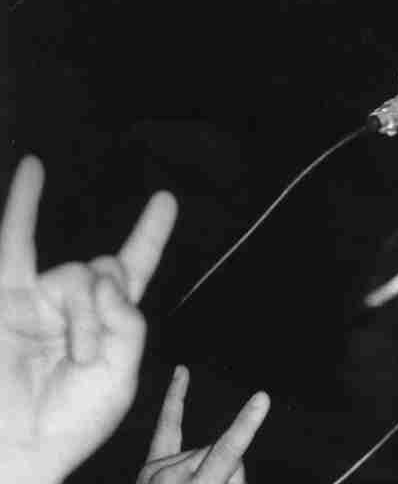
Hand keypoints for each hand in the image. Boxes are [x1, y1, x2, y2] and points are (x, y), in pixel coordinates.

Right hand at [0, 155, 176, 483]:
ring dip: (81, 318)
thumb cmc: (69, 423)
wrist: (16, 447)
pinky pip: (15, 243)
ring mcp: (39, 301)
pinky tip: (35, 166)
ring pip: (76, 276)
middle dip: (108, 314)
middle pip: (108, 273)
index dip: (150, 235)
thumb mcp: (122, 375)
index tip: (165, 200)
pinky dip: (24, 202)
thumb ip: (127, 321)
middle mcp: (74, 305)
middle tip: (86, 358)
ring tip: (69, 356)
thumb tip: (103, 276)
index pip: (134, 269)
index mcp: (110, 324)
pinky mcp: (6, 301)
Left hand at [137, 365, 269, 483]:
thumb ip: (232, 477)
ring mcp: (153, 471)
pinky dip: (175, 398)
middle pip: (216, 450)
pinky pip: (167, 427)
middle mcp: (167, 477)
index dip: (246, 424)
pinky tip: (182, 372)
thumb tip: (230, 453)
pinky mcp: (149, 466)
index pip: (226, 451)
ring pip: (202, 450)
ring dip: (208, 468)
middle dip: (226, 470)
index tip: (262, 397)